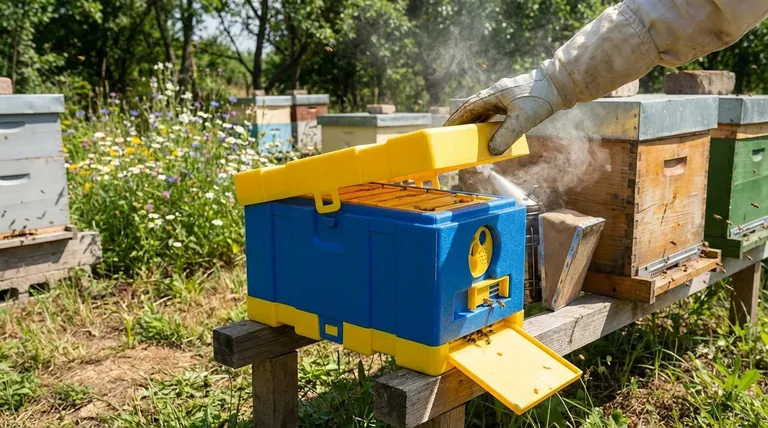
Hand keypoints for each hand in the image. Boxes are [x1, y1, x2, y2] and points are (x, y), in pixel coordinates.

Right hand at [444, 64, 563, 155]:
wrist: (559, 85)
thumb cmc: (540, 98)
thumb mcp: (522, 120)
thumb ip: (505, 136)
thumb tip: (491, 151)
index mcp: (492, 95)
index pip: (467, 108)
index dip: (454, 120)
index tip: (443, 130)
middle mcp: (494, 94)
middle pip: (471, 109)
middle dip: (460, 121)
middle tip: (449, 135)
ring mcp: (503, 96)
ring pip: (482, 110)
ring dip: (473, 122)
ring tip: (465, 135)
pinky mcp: (512, 101)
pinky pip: (493, 112)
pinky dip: (486, 122)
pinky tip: (487, 130)